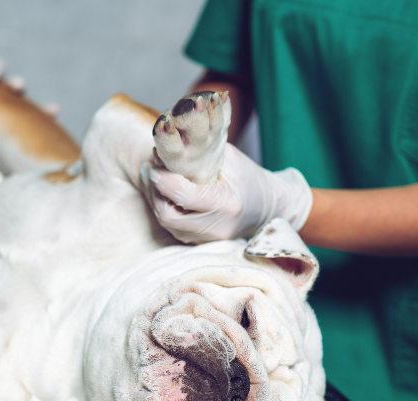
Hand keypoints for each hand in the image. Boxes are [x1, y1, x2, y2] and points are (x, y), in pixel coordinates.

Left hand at [142, 144, 311, 242]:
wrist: (268, 207)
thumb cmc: (249, 178)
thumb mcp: (230, 158)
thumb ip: (201, 151)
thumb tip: (171, 140)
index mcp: (226, 204)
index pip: (185, 196)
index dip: (164, 180)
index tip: (154, 164)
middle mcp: (216, 226)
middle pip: (168, 215)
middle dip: (154, 191)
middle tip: (149, 169)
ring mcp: (207, 238)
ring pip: (166, 223)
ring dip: (155, 199)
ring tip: (153, 177)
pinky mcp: (200, 242)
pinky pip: (173, 227)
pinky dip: (164, 208)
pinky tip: (163, 192)